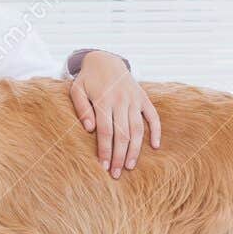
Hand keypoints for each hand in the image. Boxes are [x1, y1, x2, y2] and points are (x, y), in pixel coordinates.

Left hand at [68, 51, 161, 178]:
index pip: (105, 131)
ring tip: (130, 166)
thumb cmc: (88, 79)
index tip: (104, 166)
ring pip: (137, 129)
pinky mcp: (143, 98)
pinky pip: (153, 116)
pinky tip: (155, 146)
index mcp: (103, 100)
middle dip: (120, 156)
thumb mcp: (77, 89)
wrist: (105, 59)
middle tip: (117, 173)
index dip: (105, 150)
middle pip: (122, 134)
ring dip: (135, 149)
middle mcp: (121, 101)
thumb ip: (81, 108)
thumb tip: (89, 128)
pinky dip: (156, 131)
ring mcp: (134, 99)